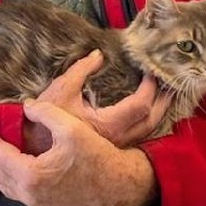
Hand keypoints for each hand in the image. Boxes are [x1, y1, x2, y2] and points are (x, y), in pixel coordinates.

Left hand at [0, 100, 157, 205]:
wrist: (121, 187)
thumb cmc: (97, 156)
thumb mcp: (71, 127)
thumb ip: (45, 112)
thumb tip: (26, 106)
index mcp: (31, 175)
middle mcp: (29, 194)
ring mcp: (37, 203)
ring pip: (4, 186)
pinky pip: (15, 192)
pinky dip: (2, 180)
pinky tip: (1, 176)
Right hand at [24, 49, 171, 152]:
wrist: (34, 151)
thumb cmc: (46, 123)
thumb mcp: (61, 89)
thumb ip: (81, 69)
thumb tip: (98, 54)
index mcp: (108, 125)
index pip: (141, 105)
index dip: (150, 87)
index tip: (150, 72)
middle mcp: (118, 139)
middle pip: (152, 120)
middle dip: (164, 100)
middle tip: (171, 82)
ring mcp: (116, 147)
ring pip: (149, 131)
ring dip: (160, 112)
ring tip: (166, 96)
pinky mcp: (112, 150)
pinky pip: (140, 136)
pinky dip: (149, 122)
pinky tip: (150, 113)